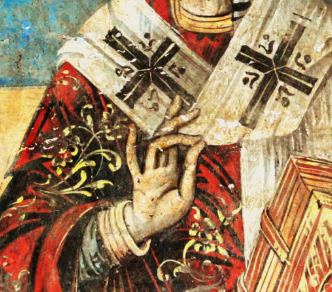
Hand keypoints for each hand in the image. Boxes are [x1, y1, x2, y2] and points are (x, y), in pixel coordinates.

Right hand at [124, 96, 205, 242]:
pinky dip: (131, 145)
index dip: (187, 131)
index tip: (197, 119)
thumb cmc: (169, 214)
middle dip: (174, 119)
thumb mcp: (187, 191)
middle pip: (167, 137)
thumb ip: (191, 167)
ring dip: (164, 130)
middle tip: (181, 101)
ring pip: (154, 145)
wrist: (151, 230)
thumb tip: (200, 142)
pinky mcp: (138, 180)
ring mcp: (148, 171)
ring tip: (173, 116)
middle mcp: (161, 166)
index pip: (180, 144)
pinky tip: (133, 130)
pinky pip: (133, 161)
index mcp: (173, 169)